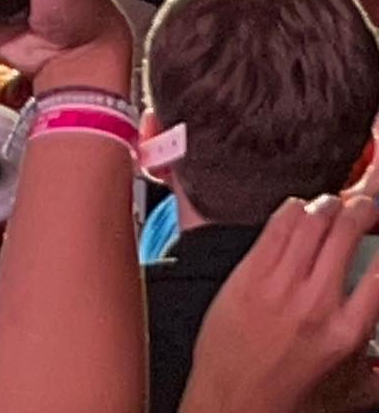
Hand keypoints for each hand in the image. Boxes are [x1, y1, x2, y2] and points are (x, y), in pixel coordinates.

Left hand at [180, 195, 378, 412]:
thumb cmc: (291, 399)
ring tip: (338, 203)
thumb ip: (378, 371)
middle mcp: (316, 302)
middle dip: (363, 208)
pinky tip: (302, 209)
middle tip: (368, 204)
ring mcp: (279, 283)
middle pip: (347, 231)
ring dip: (330, 204)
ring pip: (312, 220)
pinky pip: (277, 224)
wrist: (232, 401)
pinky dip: (295, 209)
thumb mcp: (350, 392)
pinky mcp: (249, 271)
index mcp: (346, 332)